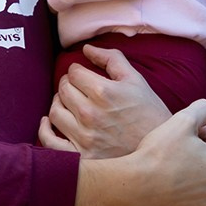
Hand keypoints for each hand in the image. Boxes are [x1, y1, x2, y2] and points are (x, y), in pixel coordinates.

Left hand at [41, 45, 172, 157]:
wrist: (160, 150)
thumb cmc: (149, 113)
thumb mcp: (136, 80)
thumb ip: (111, 59)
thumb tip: (86, 49)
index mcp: (103, 92)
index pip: (74, 72)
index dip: (78, 70)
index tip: (83, 75)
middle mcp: (90, 114)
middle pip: (63, 90)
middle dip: (68, 84)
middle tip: (76, 88)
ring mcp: (84, 137)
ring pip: (55, 112)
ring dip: (58, 103)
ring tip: (68, 103)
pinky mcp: (81, 156)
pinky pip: (50, 141)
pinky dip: (45, 130)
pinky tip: (49, 122)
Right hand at [114, 100, 205, 205]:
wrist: (133, 187)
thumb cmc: (159, 153)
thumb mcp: (183, 119)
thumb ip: (202, 109)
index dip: (197, 130)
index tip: (179, 135)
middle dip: (197, 153)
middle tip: (174, 150)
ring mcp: (205, 205)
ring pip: (201, 181)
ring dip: (190, 172)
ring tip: (169, 167)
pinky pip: (189, 199)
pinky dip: (182, 192)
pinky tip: (167, 184)